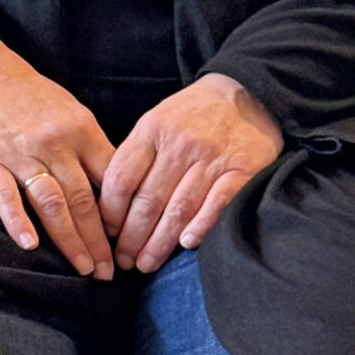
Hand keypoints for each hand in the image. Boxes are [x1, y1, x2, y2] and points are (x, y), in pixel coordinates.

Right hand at [0, 36, 115, 276]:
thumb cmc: (29, 95)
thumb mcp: (70, 112)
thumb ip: (91, 147)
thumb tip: (117, 185)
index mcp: (81, 130)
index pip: (111, 179)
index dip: (124, 214)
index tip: (132, 242)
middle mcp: (55, 143)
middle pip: (84, 199)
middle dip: (100, 241)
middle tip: (110, 272)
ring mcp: (21, 153)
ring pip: (51, 202)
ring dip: (69, 239)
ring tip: (83, 268)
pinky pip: (6, 195)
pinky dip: (18, 221)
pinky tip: (29, 244)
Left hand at [99, 74, 282, 273]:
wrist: (248, 91)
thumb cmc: (194, 113)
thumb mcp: (157, 120)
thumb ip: (137, 154)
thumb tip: (112, 202)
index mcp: (152, 130)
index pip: (122, 179)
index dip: (110, 213)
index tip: (106, 234)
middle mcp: (180, 144)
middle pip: (148, 200)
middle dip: (132, 237)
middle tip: (123, 261)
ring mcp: (212, 157)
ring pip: (179, 208)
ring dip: (160, 242)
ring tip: (146, 263)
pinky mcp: (243, 168)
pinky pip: (218, 203)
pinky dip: (201, 225)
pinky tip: (186, 243)